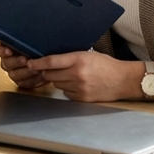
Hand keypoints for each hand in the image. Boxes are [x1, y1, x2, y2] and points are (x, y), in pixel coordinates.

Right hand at [0, 43, 48, 89]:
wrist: (49, 62)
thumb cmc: (40, 49)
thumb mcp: (34, 41)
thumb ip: (28, 39)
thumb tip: (29, 32)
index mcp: (7, 50)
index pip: (0, 50)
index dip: (3, 51)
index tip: (9, 51)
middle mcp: (8, 62)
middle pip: (6, 63)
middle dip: (17, 62)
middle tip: (26, 60)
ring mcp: (14, 73)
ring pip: (15, 75)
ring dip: (26, 72)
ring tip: (36, 69)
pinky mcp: (22, 82)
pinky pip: (25, 83)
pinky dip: (33, 80)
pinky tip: (41, 75)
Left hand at [25, 51, 139, 101]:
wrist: (124, 80)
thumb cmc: (106, 65)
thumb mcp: (88, 54)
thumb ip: (70, 57)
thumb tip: (50, 59)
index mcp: (79, 59)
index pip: (51, 61)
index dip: (38, 63)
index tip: (30, 63)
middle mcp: (77, 74)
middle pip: (50, 74)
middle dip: (48, 71)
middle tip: (52, 68)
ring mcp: (79, 88)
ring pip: (57, 84)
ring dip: (59, 80)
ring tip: (71, 76)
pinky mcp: (82, 98)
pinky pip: (66, 93)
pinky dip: (68, 89)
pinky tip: (78, 84)